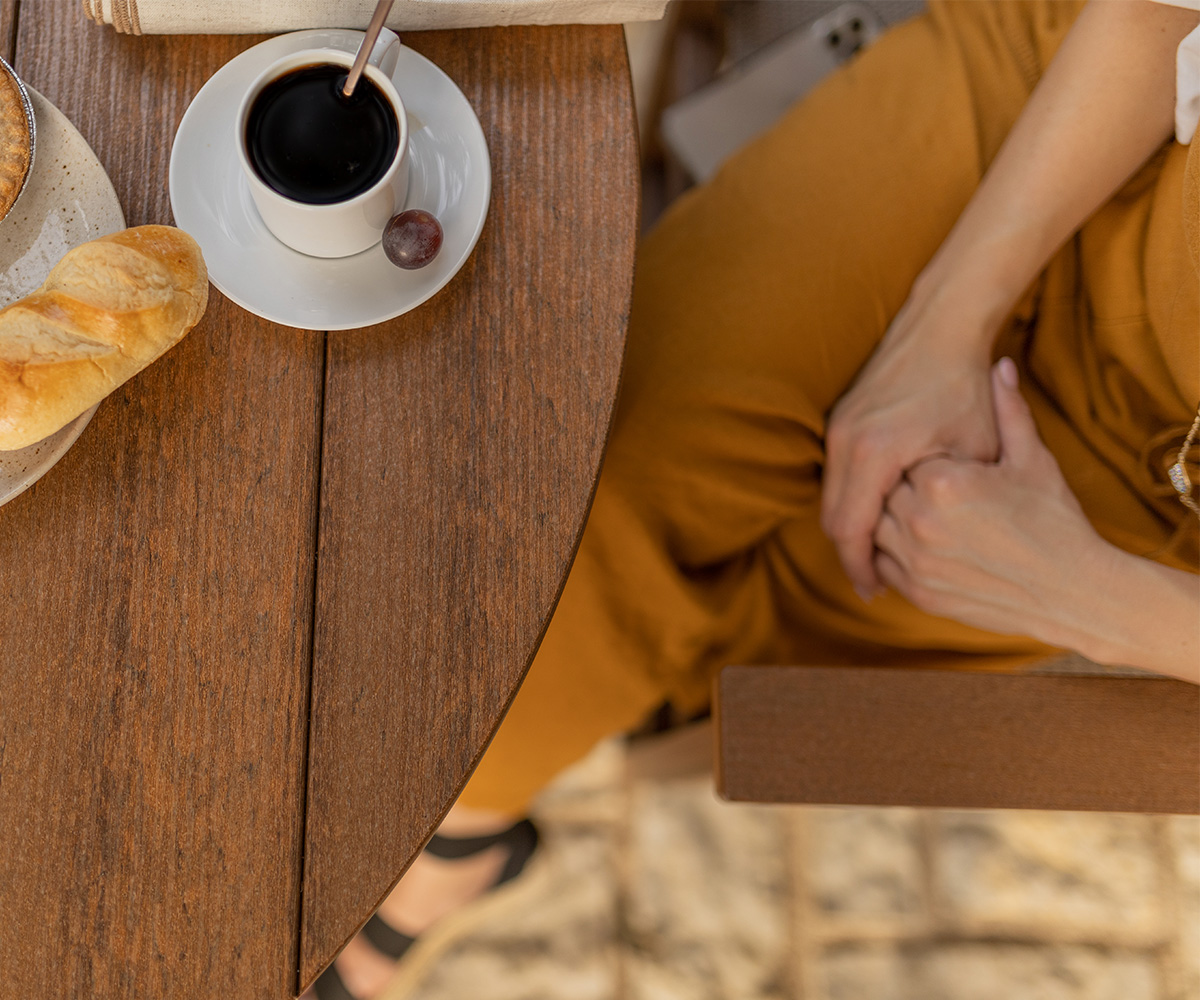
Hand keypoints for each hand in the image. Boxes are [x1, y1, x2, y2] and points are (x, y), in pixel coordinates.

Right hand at [821, 294, 998, 598]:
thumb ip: (948, 500)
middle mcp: (844, 442)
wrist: (940, 324)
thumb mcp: (972, 449)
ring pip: (831, 498)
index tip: (876, 594)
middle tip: (875, 586)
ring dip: (851, 530)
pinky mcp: (840, 420)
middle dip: (851, 556)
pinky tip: (878, 518)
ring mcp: (837, 429)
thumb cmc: (963, 385)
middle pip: (832, 519)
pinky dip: (852, 504)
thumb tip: (933, 548)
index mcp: (873, 453)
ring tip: (877, 558)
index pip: (852, 529)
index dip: (862, 567)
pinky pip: (837, 476)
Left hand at [871, 358, 1109, 646]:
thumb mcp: (1033, 460)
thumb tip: (1000, 365)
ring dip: (889, 520)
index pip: (904, 458)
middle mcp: (920, 520)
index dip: (920, 459)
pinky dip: (891, 553)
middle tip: (930, 490)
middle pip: (884, 492)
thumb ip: (1008, 411)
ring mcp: (916, 559)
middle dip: (900, 488)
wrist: (1074, 590)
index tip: (939, 461)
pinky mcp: (918, 592)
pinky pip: (883, 565)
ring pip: (875, 529)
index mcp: (943, 482)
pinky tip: (919, 543)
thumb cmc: (1056, 521)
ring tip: (923, 516)